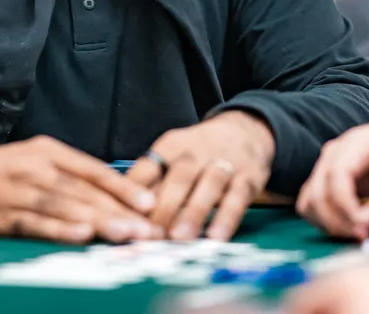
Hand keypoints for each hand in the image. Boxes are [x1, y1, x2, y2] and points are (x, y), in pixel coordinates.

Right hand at [0, 136, 159, 243]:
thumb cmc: (9, 170)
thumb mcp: (41, 160)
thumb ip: (75, 175)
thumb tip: (119, 193)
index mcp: (51, 152)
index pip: (94, 170)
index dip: (124, 188)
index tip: (149, 203)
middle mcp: (37, 168)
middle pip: (84, 191)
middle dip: (119, 211)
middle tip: (147, 229)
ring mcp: (19, 191)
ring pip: (64, 206)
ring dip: (98, 221)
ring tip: (125, 233)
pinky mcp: (1, 215)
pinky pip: (34, 223)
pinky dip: (59, 228)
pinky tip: (81, 234)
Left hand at [127, 111, 274, 241]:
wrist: (246, 129)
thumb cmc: (199, 151)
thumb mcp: (173, 155)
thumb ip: (151, 182)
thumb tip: (120, 214)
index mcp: (171, 146)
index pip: (149, 167)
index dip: (136, 192)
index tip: (124, 218)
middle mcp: (197, 153)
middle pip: (179, 177)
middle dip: (165, 207)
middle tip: (151, 236)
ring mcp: (225, 164)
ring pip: (209, 186)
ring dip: (194, 212)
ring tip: (179, 238)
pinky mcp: (248, 178)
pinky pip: (238, 198)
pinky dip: (227, 218)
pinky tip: (215, 237)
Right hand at [296, 111, 368, 239]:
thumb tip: (363, 227)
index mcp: (356, 144)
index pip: (337, 177)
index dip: (346, 208)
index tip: (365, 230)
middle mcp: (334, 152)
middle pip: (318, 192)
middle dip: (337, 221)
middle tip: (363, 238)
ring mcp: (325, 163)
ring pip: (309, 200)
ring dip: (328, 223)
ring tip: (357, 234)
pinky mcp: (324, 177)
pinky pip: (311, 202)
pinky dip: (324, 219)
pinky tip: (348, 227)